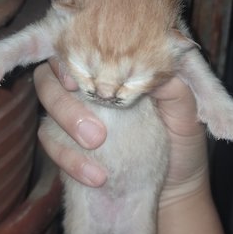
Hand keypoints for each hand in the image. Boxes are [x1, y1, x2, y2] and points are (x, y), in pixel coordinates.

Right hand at [34, 61, 208, 201]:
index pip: (80, 46)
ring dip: (65, 120)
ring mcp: (72, 111)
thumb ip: (171, 87)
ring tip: (95, 144)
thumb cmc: (181, 142)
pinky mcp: (64, 142)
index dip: (70, 56)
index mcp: (114, 67)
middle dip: (64, 98)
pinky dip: (67, 157)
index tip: (80, 78)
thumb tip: (147, 64)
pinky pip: (49, 140)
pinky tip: (96, 176)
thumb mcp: (185, 112)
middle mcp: (87, 83)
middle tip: (95, 128)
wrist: (177, 187)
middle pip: (50, 73)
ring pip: (47, 99)